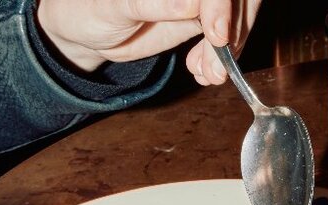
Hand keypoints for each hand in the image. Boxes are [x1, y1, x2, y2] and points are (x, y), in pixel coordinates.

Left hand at [36, 0, 262, 85]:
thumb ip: (153, 3)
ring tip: (207, 74)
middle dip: (233, 33)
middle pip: (236, 0)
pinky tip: (205, 72)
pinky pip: (227, 37)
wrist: (90, 32)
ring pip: (237, 18)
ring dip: (229, 52)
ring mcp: (200, 0)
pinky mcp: (203, 20)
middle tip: (217, 67)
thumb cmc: (94, 9)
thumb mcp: (116, 7)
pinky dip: (222, 60)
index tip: (217, 36)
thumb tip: (191, 4)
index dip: (222, 6)